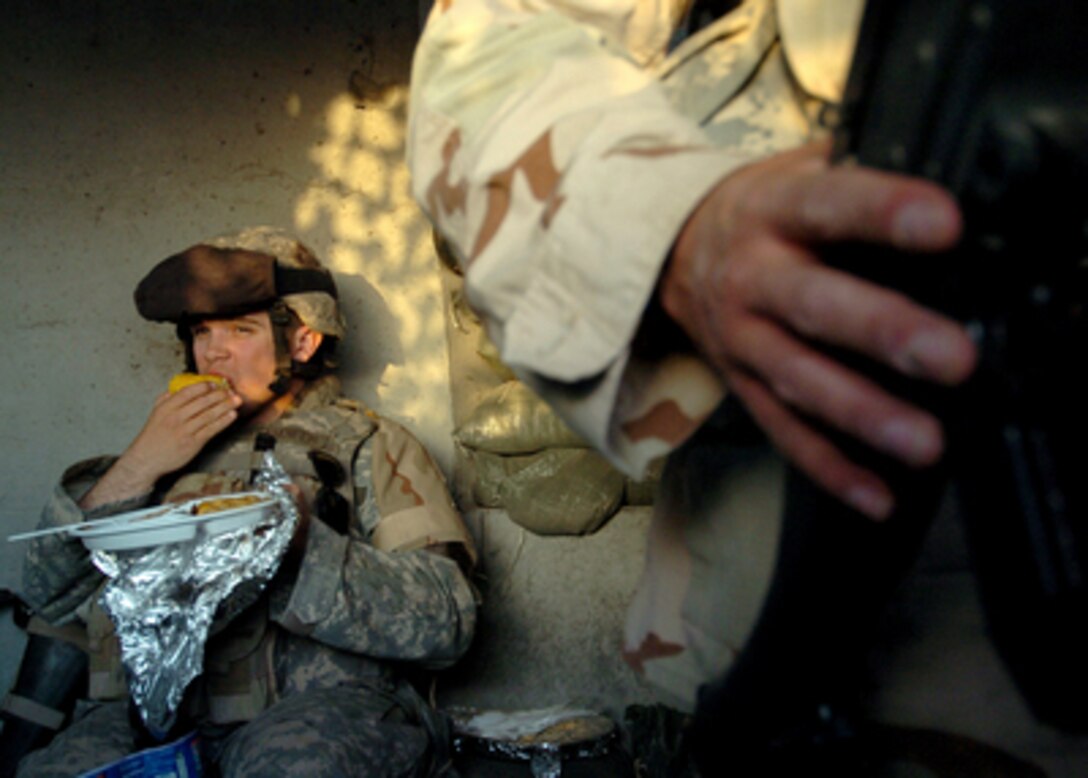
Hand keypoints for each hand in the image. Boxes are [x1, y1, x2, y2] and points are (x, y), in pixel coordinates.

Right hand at [80, 382, 240, 508]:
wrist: (146, 459)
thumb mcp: (156, 413)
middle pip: (202, 402)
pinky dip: (223, 421)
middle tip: (231, 390)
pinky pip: (211, 429)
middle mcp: (176, 417)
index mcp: (167, 407)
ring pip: (209, 415)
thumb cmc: (153, 436)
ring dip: (225, 406)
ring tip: (236, 400)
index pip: (188, 392)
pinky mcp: (193, 443)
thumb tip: (181, 387)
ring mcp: (185, 430)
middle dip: (220, 394)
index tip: (215, 384)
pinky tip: (232, 416)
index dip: (204, 386)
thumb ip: (167, 398)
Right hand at [662, 142, 977, 519]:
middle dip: (881, 331)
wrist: (668, 256)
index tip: (943, 222)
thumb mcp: (789, 172)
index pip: (828, 206)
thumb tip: (948, 157)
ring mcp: (740, 340)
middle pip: (813, 305)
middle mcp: (751, 278)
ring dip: (862, 414)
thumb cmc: (755, 210)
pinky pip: (783, 432)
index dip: (882, 213)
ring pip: (800, 380)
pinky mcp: (740, 386)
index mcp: (771, 211)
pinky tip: (878, 497)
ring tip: (926, 443)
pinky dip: (830, 468)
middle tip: (951, 357)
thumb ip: (853, 167)